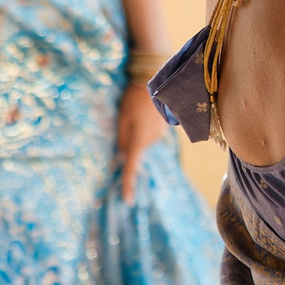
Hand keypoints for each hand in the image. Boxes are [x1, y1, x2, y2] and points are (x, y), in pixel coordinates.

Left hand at [116, 82, 166, 201]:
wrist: (156, 83)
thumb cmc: (133, 100)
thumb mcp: (122, 119)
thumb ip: (122, 140)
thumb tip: (123, 157)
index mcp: (138, 140)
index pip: (131, 167)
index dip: (128, 184)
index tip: (128, 200)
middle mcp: (151, 141)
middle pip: (135, 150)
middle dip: (129, 143)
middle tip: (126, 120)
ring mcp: (159, 135)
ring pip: (142, 141)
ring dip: (137, 133)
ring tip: (136, 112)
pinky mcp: (163, 128)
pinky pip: (149, 134)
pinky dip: (144, 128)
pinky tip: (144, 113)